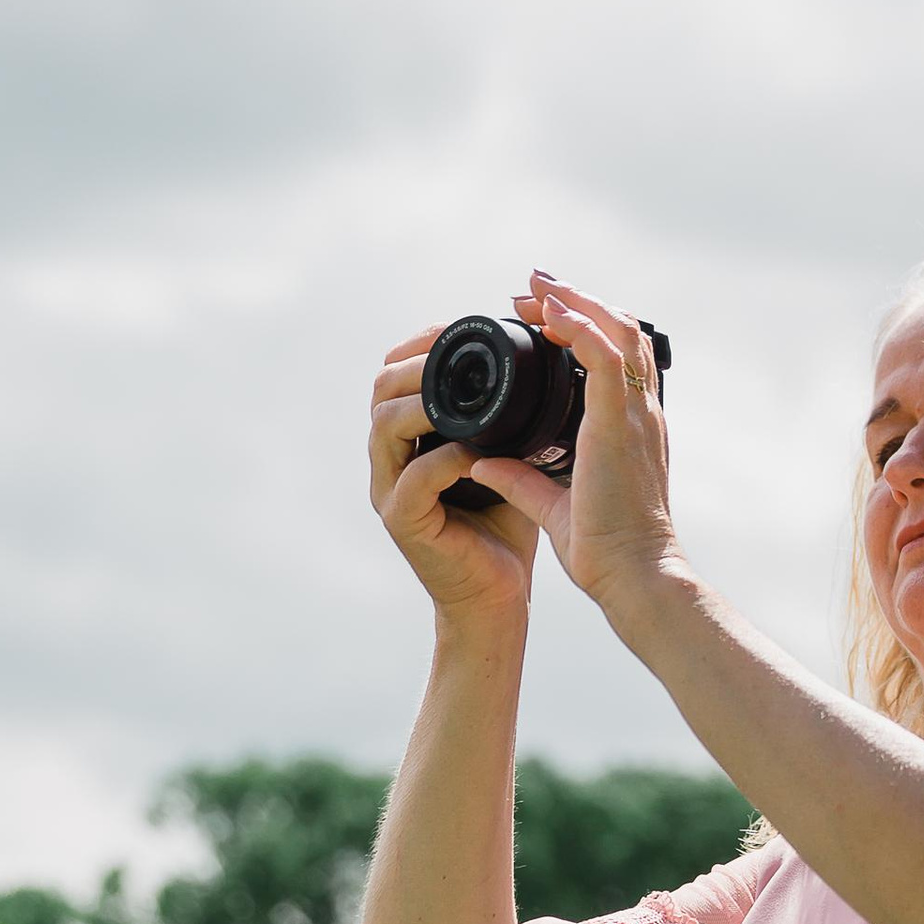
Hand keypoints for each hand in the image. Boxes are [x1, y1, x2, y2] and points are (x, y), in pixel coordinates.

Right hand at [369, 323, 545, 621]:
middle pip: (380, 390)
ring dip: (425, 403)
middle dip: (417, 362)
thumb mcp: (508, 456)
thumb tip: (543, 358)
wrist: (500, 596)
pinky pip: (415, 477)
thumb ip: (509, 415)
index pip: (396, 374)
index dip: (422, 344)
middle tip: (459, 350)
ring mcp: (389, 491)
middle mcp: (390, 461)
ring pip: (385, 426)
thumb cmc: (505, 527)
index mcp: (410, 439)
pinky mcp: (404, 522)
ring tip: (466, 396)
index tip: (460, 327)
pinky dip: (447, 458)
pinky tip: (479, 453)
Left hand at [464, 273, 676, 612]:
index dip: (586, 329)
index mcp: (632, 430)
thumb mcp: (555, 503)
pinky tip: (550, 314)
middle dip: (580, 302)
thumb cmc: (606, 549)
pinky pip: (605, 358)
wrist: (634, 575)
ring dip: (577, 302)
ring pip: (619, 333)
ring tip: (538, 287)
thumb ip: (522, 479)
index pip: (621, 361)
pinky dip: (578, 327)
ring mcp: (637, 416)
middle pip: (624, 334)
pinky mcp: (620, 424)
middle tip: (536, 288)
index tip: (543, 316)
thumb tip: (482, 463)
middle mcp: (642, 415)